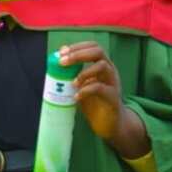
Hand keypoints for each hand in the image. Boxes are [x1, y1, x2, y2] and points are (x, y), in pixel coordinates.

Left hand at [59, 43, 150, 158]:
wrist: (110, 124)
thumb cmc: (95, 104)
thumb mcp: (82, 86)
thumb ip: (73, 74)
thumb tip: (58, 59)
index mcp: (103, 65)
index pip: (93, 47)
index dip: (77, 47)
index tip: (61, 52)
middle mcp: (110, 71)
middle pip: (98, 52)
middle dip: (79, 54)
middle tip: (63, 62)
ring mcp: (113, 83)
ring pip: (103, 66)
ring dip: (84, 72)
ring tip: (72, 82)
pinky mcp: (113, 97)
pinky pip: (100, 88)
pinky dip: (86, 90)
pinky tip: (76, 97)